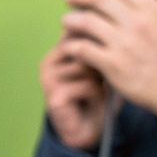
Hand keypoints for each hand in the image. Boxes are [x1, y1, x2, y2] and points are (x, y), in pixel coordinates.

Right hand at [39, 31, 106, 149]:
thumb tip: (108, 29)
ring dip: (99, 79)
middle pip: (82, 47)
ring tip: (98, 89)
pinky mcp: (54, 97)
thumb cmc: (98, 94)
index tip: (107, 56)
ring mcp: (48, 79)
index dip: (98, 42)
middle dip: (99, 61)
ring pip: (85, 66)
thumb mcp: (100, 64)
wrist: (88, 127)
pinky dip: (96, 93)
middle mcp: (48, 62)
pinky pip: (85, 85)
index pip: (78, 32)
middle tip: (102, 77)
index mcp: (57, 51)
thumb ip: (98, 47)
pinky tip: (93, 100)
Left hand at [62, 0, 156, 117]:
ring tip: (67, 22)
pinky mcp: (113, 65)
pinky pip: (82, 48)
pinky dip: (72, 45)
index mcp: (152, 8)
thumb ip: (146, 5)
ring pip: (85, 22)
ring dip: (70, 20)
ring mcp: (124, 44)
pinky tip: (72, 46)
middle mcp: (138, 22)